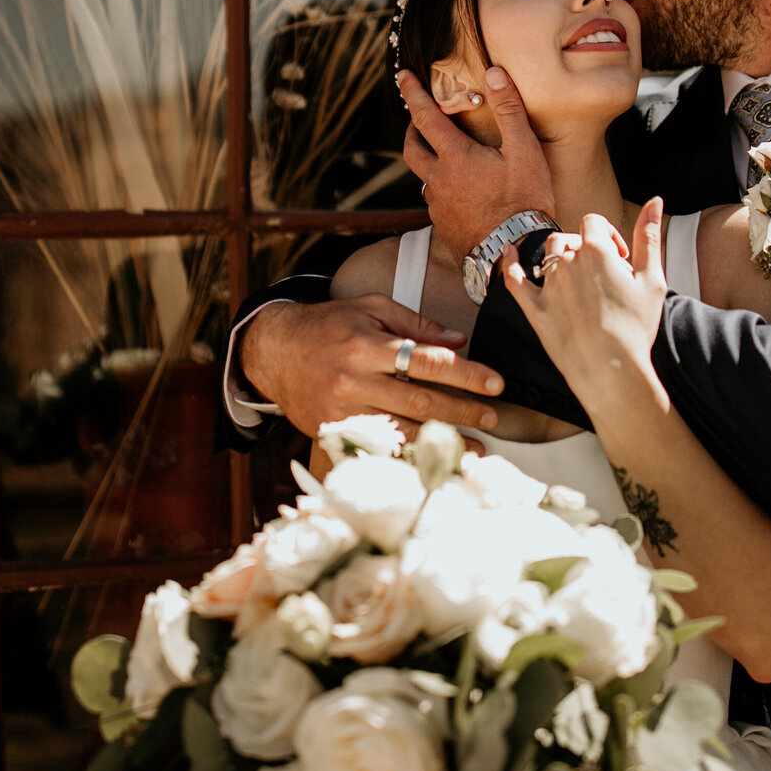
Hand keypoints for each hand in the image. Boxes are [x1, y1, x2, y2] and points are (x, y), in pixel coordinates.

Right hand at [240, 295, 503, 440]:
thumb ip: (416, 324)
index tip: (496, 383)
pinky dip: (409, 457)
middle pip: (418, 400)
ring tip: (477, 448)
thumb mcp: (371, 308)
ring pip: (401, 431)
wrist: (274, 352)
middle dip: (462, 410)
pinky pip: (377, 449)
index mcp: (366, 345)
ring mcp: (341, 412)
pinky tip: (434, 462)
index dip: (464, 373)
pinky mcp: (332, 434)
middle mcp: (353, 380)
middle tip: (494, 417)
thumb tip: (460, 340)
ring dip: (443, 441)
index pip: (425, 360)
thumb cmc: (330, 325)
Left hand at [399, 66, 555, 262]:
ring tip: (446, 157)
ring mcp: (438, 206)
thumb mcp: (524, 151)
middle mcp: (438, 180)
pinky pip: (436, 201)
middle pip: (412, 148)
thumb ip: (509, 110)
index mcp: (455, 157)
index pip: (425, 116)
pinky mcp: (444, 226)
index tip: (402, 76)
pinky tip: (461, 192)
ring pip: (425, 177)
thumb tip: (494, 73)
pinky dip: (442, 188)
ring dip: (429, 161)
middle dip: (412, 128)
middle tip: (418, 118)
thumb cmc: (523, 201)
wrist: (514, 251)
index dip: (412, 93)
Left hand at [502, 200, 667, 421]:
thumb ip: (650, 236)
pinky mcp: (535, 309)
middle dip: (588, 250)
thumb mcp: (652, 279)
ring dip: (562, 256)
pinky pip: (514, 279)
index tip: (620, 256)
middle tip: (605, 276)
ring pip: (549, 254)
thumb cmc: (635, 328)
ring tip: (577, 274)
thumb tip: (655, 200)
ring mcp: (549, 285)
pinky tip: (508, 253)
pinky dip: (510, 263)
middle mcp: (568, 262)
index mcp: (596, 251)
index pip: (595, 222)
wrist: (611, 369)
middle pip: (573, 239)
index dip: (608, 236)